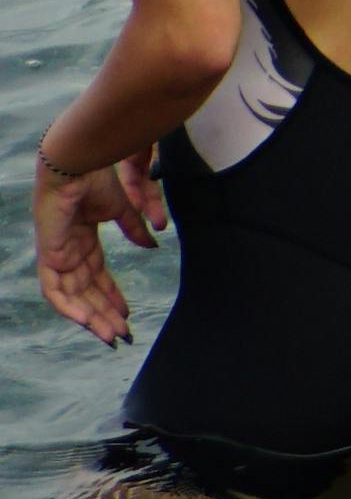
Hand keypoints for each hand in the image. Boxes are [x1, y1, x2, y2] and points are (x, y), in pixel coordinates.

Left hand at [35, 150, 154, 345]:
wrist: (78, 164)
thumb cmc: (97, 179)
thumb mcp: (122, 209)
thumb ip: (134, 229)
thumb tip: (152, 243)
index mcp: (82, 240)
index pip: (97, 276)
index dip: (112, 295)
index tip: (128, 312)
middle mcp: (68, 251)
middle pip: (86, 292)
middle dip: (104, 314)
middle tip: (123, 334)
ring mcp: (57, 255)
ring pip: (72, 297)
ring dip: (91, 317)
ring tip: (111, 334)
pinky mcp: (50, 255)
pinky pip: (55, 291)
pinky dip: (69, 308)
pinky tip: (88, 321)